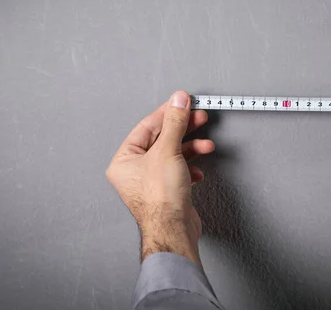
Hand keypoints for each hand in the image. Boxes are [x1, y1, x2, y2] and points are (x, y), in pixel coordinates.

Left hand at [106, 91, 214, 265]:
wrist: (174, 230)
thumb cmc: (160, 198)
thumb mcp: (168, 151)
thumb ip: (175, 122)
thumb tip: (178, 100)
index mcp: (124, 159)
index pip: (147, 127)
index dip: (167, 113)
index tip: (183, 102)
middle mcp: (134, 171)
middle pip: (162, 140)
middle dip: (184, 129)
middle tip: (199, 117)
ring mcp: (151, 182)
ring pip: (173, 155)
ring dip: (192, 149)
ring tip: (206, 145)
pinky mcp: (166, 192)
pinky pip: (179, 171)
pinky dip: (190, 168)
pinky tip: (198, 172)